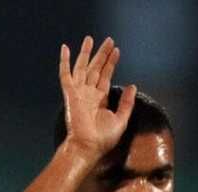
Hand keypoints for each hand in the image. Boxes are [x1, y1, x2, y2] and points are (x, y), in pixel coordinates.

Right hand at [58, 36, 136, 159]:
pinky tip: (65, 48)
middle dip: (102, 54)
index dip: (111, 63)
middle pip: (96, 68)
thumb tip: (132, 86)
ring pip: (82, 67)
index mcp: (100, 99)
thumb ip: (126, 103)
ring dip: (86, 53)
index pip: (105, 76)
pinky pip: (66, 74)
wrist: (88, 146)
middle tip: (108, 40)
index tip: (116, 51)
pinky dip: (65, 61)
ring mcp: (79, 92)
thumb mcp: (121, 119)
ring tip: (90, 39)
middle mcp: (89, 93)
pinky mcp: (70, 93)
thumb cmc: (104, 138)